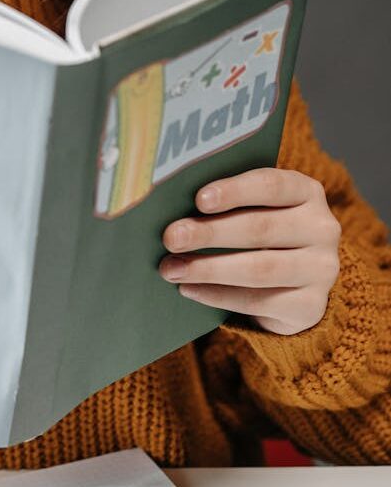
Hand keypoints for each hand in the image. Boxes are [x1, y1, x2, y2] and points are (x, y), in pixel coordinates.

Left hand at [160, 168, 340, 334]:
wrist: (292, 285)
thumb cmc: (257, 233)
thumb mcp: (249, 210)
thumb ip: (223, 204)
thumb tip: (171, 209)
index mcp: (306, 192)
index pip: (272, 185)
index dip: (235, 191)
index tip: (199, 199)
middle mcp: (322, 228)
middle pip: (260, 228)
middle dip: (209, 233)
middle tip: (171, 237)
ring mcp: (321, 269)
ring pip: (259, 268)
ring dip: (208, 269)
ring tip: (171, 269)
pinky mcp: (310, 306)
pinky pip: (258, 301)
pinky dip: (218, 295)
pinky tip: (189, 289)